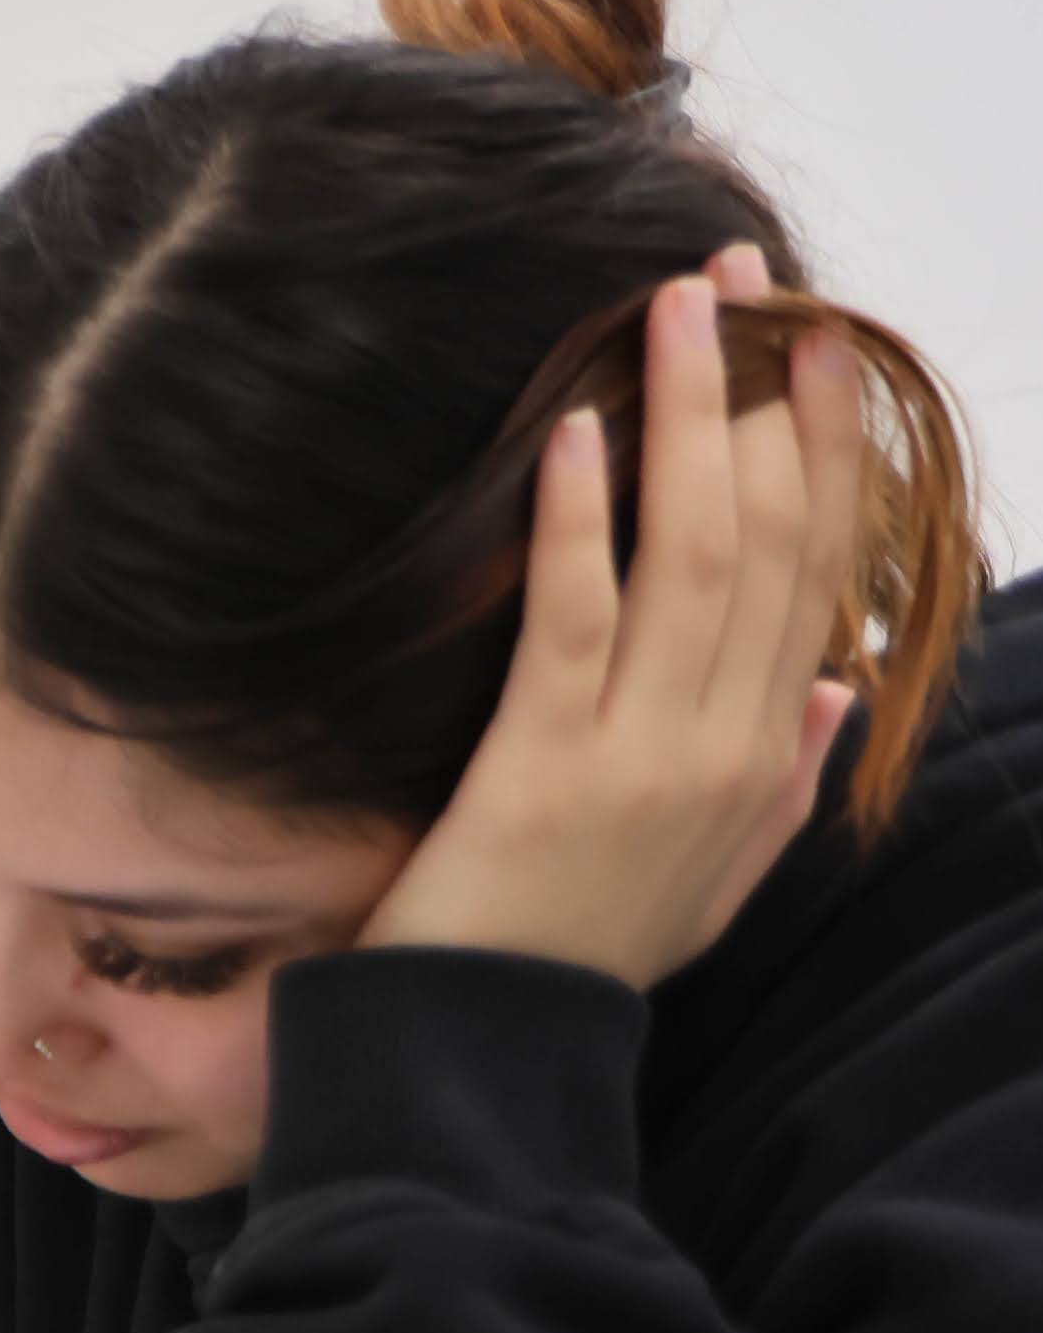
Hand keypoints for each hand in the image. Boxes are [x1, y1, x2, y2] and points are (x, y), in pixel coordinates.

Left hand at [362, 245, 865, 987]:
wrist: (489, 1049)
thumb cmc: (587, 953)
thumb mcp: (718, 877)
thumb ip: (789, 780)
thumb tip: (843, 686)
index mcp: (769, 754)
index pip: (820, 569)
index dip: (827, 449)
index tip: (820, 347)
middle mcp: (728, 742)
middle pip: (773, 537)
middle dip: (766, 398)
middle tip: (748, 284)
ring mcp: (640, 752)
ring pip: (693, 556)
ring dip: (686, 422)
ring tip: (676, 313)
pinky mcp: (544, 765)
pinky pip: (572, 618)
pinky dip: (577, 519)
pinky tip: (571, 431)